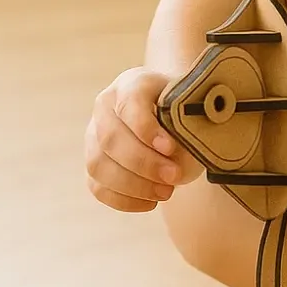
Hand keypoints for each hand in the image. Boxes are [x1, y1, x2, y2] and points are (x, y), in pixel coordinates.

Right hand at [84, 67, 203, 211]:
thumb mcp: (192, 102)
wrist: (172, 109)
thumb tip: (181, 154)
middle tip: (174, 177)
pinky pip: (97, 186)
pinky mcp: (94, 161)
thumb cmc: (186, 105)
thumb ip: (188, 121)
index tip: (171, 148)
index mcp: (132, 83)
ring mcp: (94, 134)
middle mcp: (106, 106)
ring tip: (166, 192)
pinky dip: (122, 199)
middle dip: (143, 163)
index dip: (147, 129)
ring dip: (132, 185)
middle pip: (111, 138)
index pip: (130, 104)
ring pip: (99, 165)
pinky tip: (150, 203)